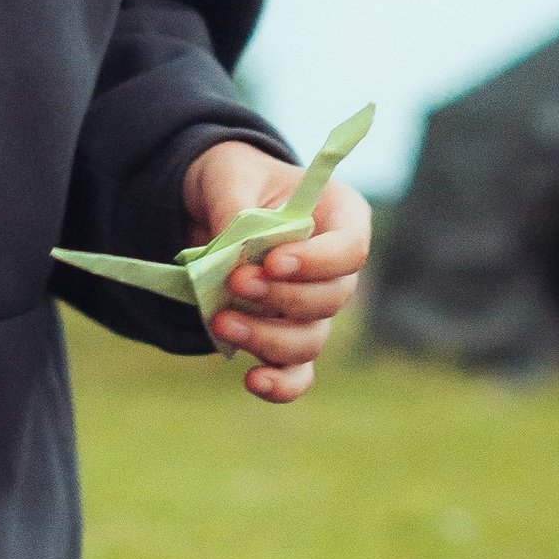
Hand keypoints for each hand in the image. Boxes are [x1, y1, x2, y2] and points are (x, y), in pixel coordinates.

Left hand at [182, 139, 372, 402]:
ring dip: (268, 338)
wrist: (208, 205)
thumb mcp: (229, 174)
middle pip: (333, 299)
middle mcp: (334, 267)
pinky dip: (279, 384)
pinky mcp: (284, 338)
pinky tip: (252, 380)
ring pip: (311, 339)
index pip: (351, 248)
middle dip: (283, 298)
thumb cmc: (233, 179)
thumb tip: (234, 253)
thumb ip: (234, 207)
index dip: (317, 262)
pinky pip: (296, 373)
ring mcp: (311, 307)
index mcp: (340, 215)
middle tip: (235, 282)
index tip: (272, 261)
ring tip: (222, 322)